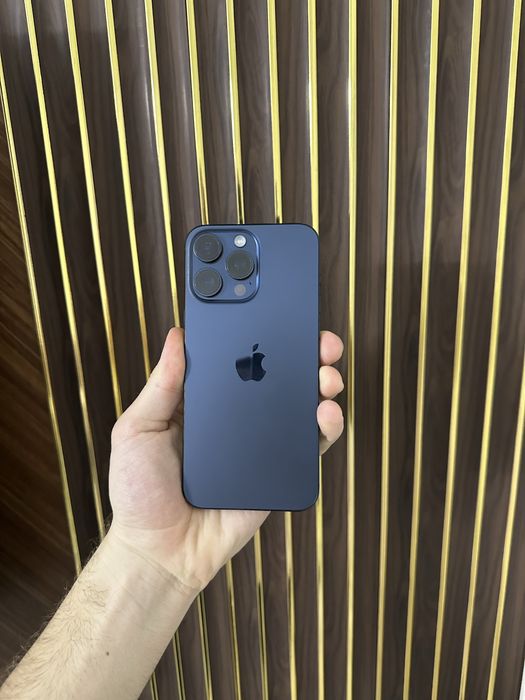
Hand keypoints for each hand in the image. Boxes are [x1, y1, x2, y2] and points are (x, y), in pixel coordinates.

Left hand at [108, 328, 344, 590]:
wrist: (160, 550)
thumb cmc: (139, 490)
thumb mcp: (138, 428)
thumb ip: (162, 385)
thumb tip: (178, 336)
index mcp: (205, 402)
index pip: (240, 359)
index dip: (261, 335)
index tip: (279, 314)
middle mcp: (238, 417)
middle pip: (278, 377)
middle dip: (305, 354)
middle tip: (320, 342)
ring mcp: (260, 444)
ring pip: (299, 407)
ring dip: (321, 385)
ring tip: (326, 375)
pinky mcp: (277, 472)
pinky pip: (307, 447)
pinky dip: (324, 428)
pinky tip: (324, 413)